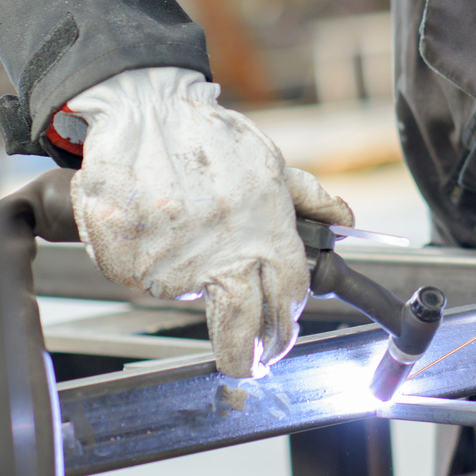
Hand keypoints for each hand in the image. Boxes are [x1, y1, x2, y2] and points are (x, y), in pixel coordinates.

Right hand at [64, 67, 353, 377]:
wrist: (146, 113)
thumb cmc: (209, 138)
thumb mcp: (270, 163)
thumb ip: (309, 198)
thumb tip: (344, 220)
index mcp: (266, 233)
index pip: (287, 297)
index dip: (286, 323)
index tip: (280, 336)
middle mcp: (223, 255)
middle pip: (243, 327)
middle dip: (248, 354)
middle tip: (249, 362)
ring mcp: (174, 264)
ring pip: (190, 299)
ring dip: (195, 287)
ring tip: (189, 243)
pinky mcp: (132, 265)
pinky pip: (146, 281)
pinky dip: (153, 265)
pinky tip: (158, 231)